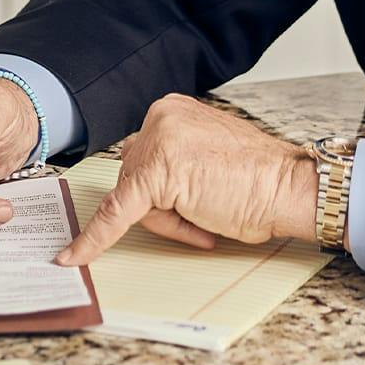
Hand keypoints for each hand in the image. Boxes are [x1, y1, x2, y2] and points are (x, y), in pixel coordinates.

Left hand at [58, 94, 316, 265]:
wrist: (290, 187)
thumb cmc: (260, 180)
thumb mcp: (206, 156)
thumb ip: (173, 160)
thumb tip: (142, 189)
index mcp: (171, 109)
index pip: (143, 157)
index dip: (158, 191)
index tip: (134, 202)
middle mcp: (159, 117)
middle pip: (134, 176)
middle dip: (165, 205)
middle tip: (208, 211)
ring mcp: (156, 143)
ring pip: (135, 198)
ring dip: (170, 219)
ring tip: (211, 214)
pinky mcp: (154, 177)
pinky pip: (116, 214)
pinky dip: (95, 238)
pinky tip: (74, 255)